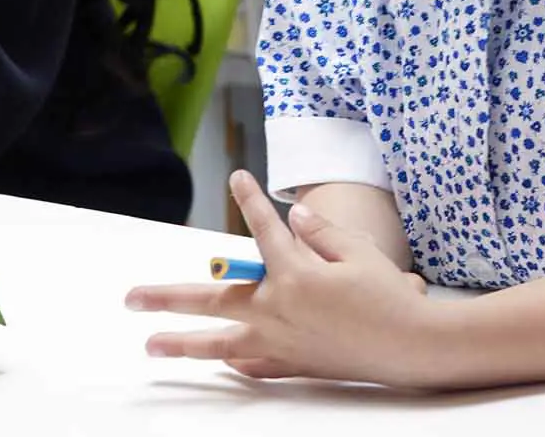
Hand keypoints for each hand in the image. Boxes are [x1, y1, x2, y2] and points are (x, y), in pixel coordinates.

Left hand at [125, 171, 440, 385]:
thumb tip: (296, 219)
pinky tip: (222, 360)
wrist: (413, 348)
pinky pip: (255, 365)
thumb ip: (323, 233)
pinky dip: (237, 361)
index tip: (237, 178)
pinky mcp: (295, 365)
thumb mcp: (359, 252)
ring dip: (182, 343)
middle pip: (210, 299)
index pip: (263, 228)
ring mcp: (282, 343)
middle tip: (131, 298)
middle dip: (166, 297)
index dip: (251, 199)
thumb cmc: (391, 295)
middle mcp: (277, 310)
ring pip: (219, 343)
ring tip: (151, 345)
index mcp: (294, 274)